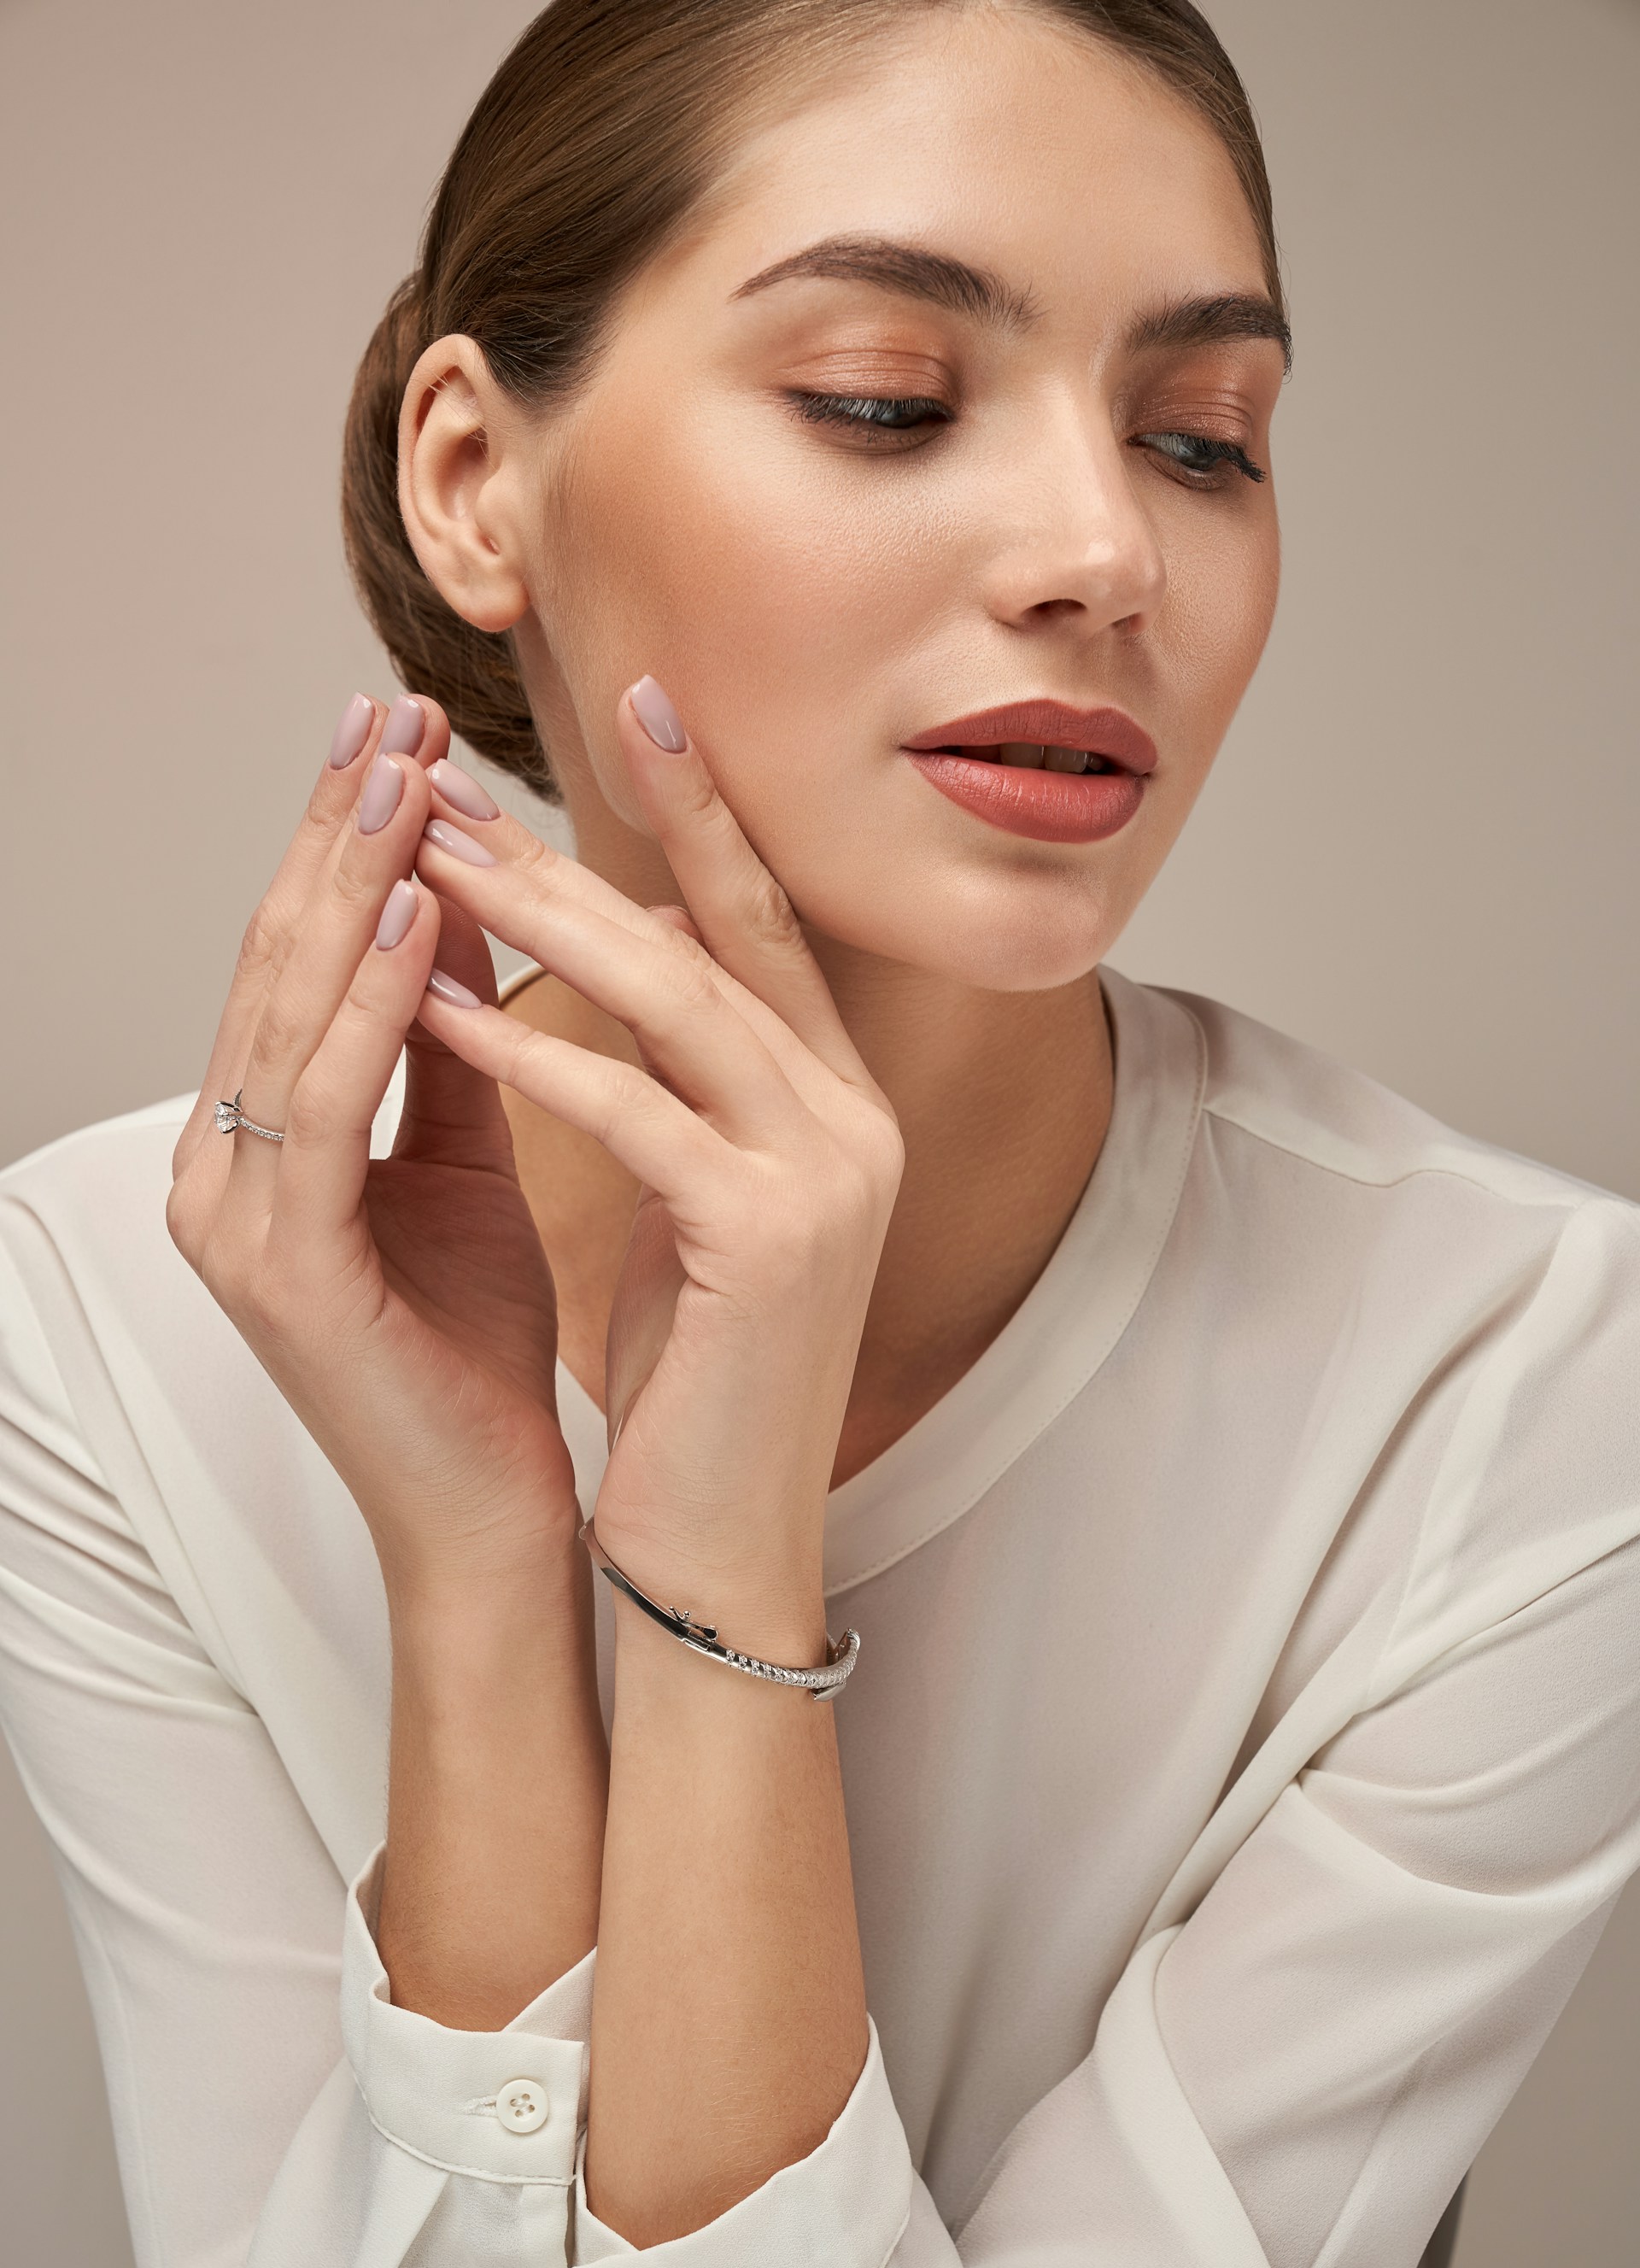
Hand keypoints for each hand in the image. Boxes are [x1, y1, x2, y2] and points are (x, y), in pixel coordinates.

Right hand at [167, 694, 582, 1608]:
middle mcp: (222, 1172)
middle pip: (278, 963)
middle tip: (391, 710)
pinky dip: (373, 1006)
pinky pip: (325, 1108)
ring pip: (288, 1013)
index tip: (403, 736)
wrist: (493, 1514)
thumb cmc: (477, 1349)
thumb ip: (450, 1041)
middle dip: (338, 832)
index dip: (344, 843)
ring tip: (405, 772)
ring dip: (351, 882)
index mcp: (260, 1146)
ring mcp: (237, 1222)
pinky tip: (418, 915)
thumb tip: (465, 900)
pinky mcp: (283, 1272)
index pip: (298, 961)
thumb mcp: (465, 1162)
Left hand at [412, 678, 904, 1651]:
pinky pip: (638, 1114)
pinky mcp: (773, 1241)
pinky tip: (446, 1006)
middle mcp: (856, 1119)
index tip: (637, 703)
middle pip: (714, 936)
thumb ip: (688, 1086)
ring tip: (428, 855)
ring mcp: (829, 1175)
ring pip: (679, 1001)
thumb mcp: (697, 1202)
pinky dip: (537, 1055)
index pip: (763, 922)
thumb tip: (640, 961)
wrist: (726, 1541)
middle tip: (456, 777)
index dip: (701, 808)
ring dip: (544, 918)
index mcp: (842, 1102)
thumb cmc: (699, 1377)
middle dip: (577, 847)